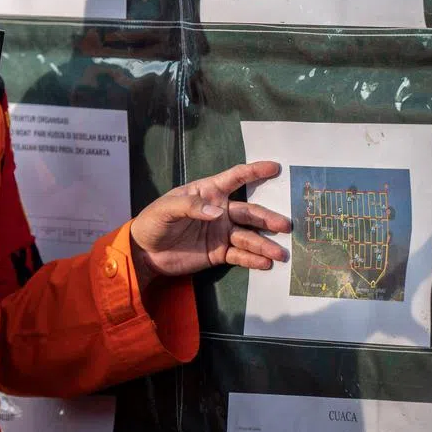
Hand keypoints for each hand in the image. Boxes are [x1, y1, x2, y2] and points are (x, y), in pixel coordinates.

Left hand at [128, 161, 290, 287]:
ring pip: (248, 236)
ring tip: (280, 253)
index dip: (254, 172)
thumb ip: (191, 207)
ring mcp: (221, 232)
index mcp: (207, 192)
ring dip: (265, 244)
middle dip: (267, 218)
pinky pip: (240, 255)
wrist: (145, 252)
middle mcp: (220, 211)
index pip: (235, 178)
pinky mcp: (219, 252)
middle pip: (249, 212)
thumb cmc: (153, 222)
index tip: (275, 168)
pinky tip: (265, 264)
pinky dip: (253, 260)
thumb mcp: (166, 209)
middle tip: (286, 225)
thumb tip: (218, 212)